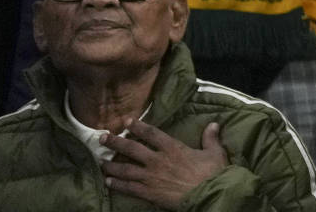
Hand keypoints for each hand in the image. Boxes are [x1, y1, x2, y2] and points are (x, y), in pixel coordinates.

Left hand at [103, 120, 227, 208]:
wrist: (209, 195)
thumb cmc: (213, 173)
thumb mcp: (215, 153)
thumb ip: (211, 138)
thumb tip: (214, 124)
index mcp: (173, 148)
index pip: (152, 134)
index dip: (139, 127)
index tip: (127, 121)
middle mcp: (158, 160)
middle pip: (132, 149)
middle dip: (116, 143)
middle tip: (102, 138)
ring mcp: (151, 177)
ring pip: (126, 169)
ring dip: (111, 165)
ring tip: (100, 162)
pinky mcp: (149, 193)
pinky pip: (129, 187)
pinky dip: (117, 184)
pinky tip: (108, 182)